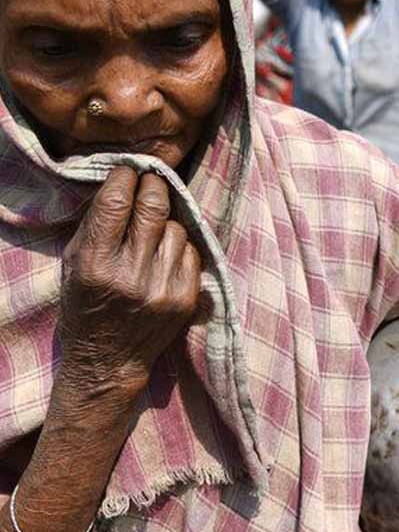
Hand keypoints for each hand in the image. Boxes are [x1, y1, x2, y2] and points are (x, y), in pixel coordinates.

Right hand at [57, 167, 201, 395]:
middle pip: (154, 206)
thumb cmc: (86, 306)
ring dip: (166, 221)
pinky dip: (180, 247)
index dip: (126, 177)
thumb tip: (124, 182)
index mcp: (96, 263)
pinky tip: (165, 256)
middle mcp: (131, 274)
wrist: (108, 362)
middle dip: (154, 184)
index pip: (117, 201)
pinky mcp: (186, 298)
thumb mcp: (75, 264)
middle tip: (152, 180)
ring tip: (152, 231)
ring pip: (176, 226)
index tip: (129, 169)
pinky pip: (191, 251)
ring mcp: (163, 287)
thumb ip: (96, 224)